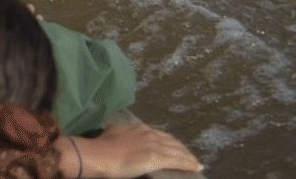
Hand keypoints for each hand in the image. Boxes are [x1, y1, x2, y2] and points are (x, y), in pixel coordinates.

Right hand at [73, 123, 202, 176]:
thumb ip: (123, 134)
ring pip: (178, 151)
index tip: (175, 147)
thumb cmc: (102, 146)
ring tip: (195, 163)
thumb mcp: (113, 133)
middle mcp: (150, 134)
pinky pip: (179, 161)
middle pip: (173, 142)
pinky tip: (197, 167)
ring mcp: (155, 145)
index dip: (171, 142)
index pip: (161, 135)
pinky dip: (189, 164)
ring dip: (188, 157)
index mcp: (139, 128)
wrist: (99, 155)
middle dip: (183, 149)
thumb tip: (123, 135)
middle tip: (190, 157)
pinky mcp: (158, 158)